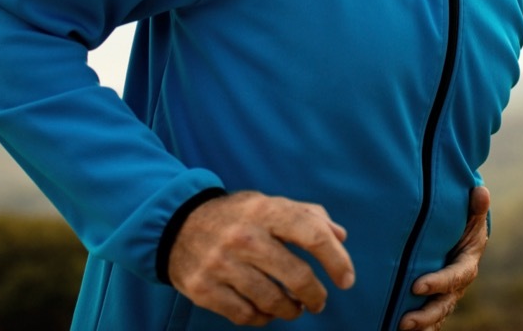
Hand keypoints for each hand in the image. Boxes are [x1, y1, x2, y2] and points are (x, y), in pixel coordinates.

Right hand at [167, 191, 354, 325]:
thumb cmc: (237, 216)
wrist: (177, 224)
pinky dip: (262, 318)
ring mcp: (221, 264)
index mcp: (266, 210)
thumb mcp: (270, 204)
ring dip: (291, 310)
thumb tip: (340, 237)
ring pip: (272, 301)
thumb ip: (308, 216)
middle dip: (316, 295)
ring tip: (295, 307)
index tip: (346, 279)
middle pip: (296, 276)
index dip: (337, 260)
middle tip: (319, 301)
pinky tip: (267, 311)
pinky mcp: (203, 289)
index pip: (313, 234)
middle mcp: (244, 237)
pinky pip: (245, 315)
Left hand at [399, 186, 490, 330]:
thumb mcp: (471, 217)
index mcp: (467, 265)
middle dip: (426, 314)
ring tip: (400, 328)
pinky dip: (421, 329)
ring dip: (421, 325)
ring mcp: (447, 296)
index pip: (454, 277)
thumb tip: (480, 191)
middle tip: (405, 321)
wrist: (461, 240)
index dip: (438, 283)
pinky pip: (430, 322)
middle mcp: (458, 286)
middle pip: (444, 304)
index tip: (416, 286)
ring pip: (436, 316)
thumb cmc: (465, 225)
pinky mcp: (436, 302)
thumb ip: (475, 208)